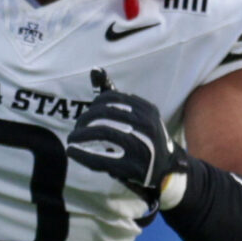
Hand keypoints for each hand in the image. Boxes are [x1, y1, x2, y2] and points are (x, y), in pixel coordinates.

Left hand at [65, 87, 181, 203]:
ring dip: (80, 134)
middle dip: (84, 120)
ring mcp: (141, 146)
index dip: (94, 105)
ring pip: (102, 132)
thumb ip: (118, 99)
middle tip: (76, 129)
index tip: (88, 114)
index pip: (112, 98)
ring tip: (72, 139)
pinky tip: (73, 152)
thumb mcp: (140, 117)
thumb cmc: (147, 140)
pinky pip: (101, 158)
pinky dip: (82, 154)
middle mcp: (146, 125)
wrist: (169, 170)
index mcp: (147, 110)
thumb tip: (94, 70)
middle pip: (105, 114)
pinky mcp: (132, 167)